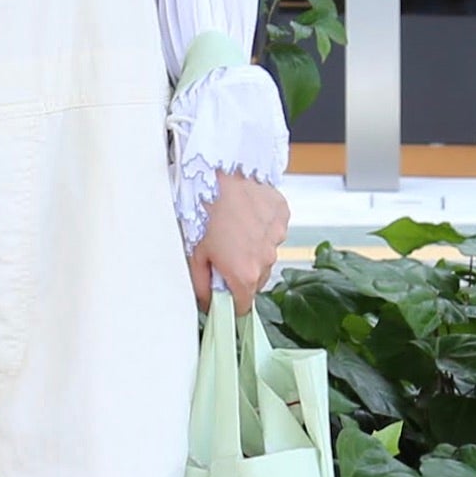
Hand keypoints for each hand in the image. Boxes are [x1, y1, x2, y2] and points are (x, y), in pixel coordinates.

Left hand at [187, 171, 289, 315]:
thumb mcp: (193, 253)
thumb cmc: (201, 210)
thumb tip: (207, 303)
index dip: (231, 301)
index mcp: (244, 273)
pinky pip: (272, 230)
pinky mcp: (282, 215)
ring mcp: (277, 236)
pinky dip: (261, 228)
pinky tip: (244, 215)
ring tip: (231, 229)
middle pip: (256, 280)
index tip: (223, 294)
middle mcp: (266, 258)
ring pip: (265, 253)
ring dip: (252, 248)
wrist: (217, 171)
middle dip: (240, 272)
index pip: (244, 305)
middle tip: (221, 253)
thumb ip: (201, 285)